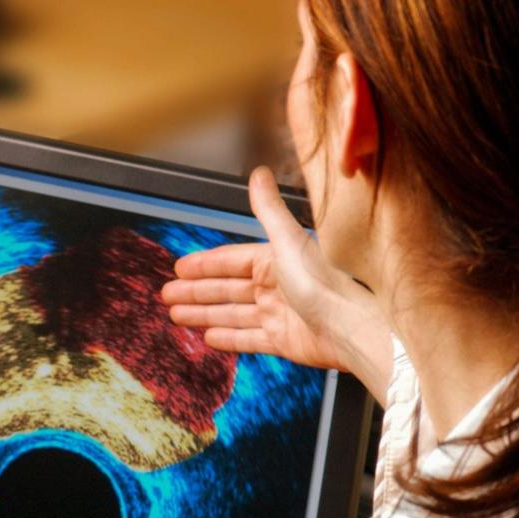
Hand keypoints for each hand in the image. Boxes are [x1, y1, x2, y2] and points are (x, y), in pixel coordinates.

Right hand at [162, 167, 363, 371]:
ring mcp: (279, 315)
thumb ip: (269, 209)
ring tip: (178, 316)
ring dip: (204, 314)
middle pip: (226, 289)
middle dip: (196, 292)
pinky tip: (209, 338)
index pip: (231, 261)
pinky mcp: (283, 341)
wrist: (350, 327)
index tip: (180, 267)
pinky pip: (247, 339)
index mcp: (275, 261)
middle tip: (168, 294)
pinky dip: (228, 338)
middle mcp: (276, 288)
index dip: (205, 264)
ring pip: (232, 314)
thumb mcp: (288, 241)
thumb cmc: (325, 283)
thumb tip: (259, 173)